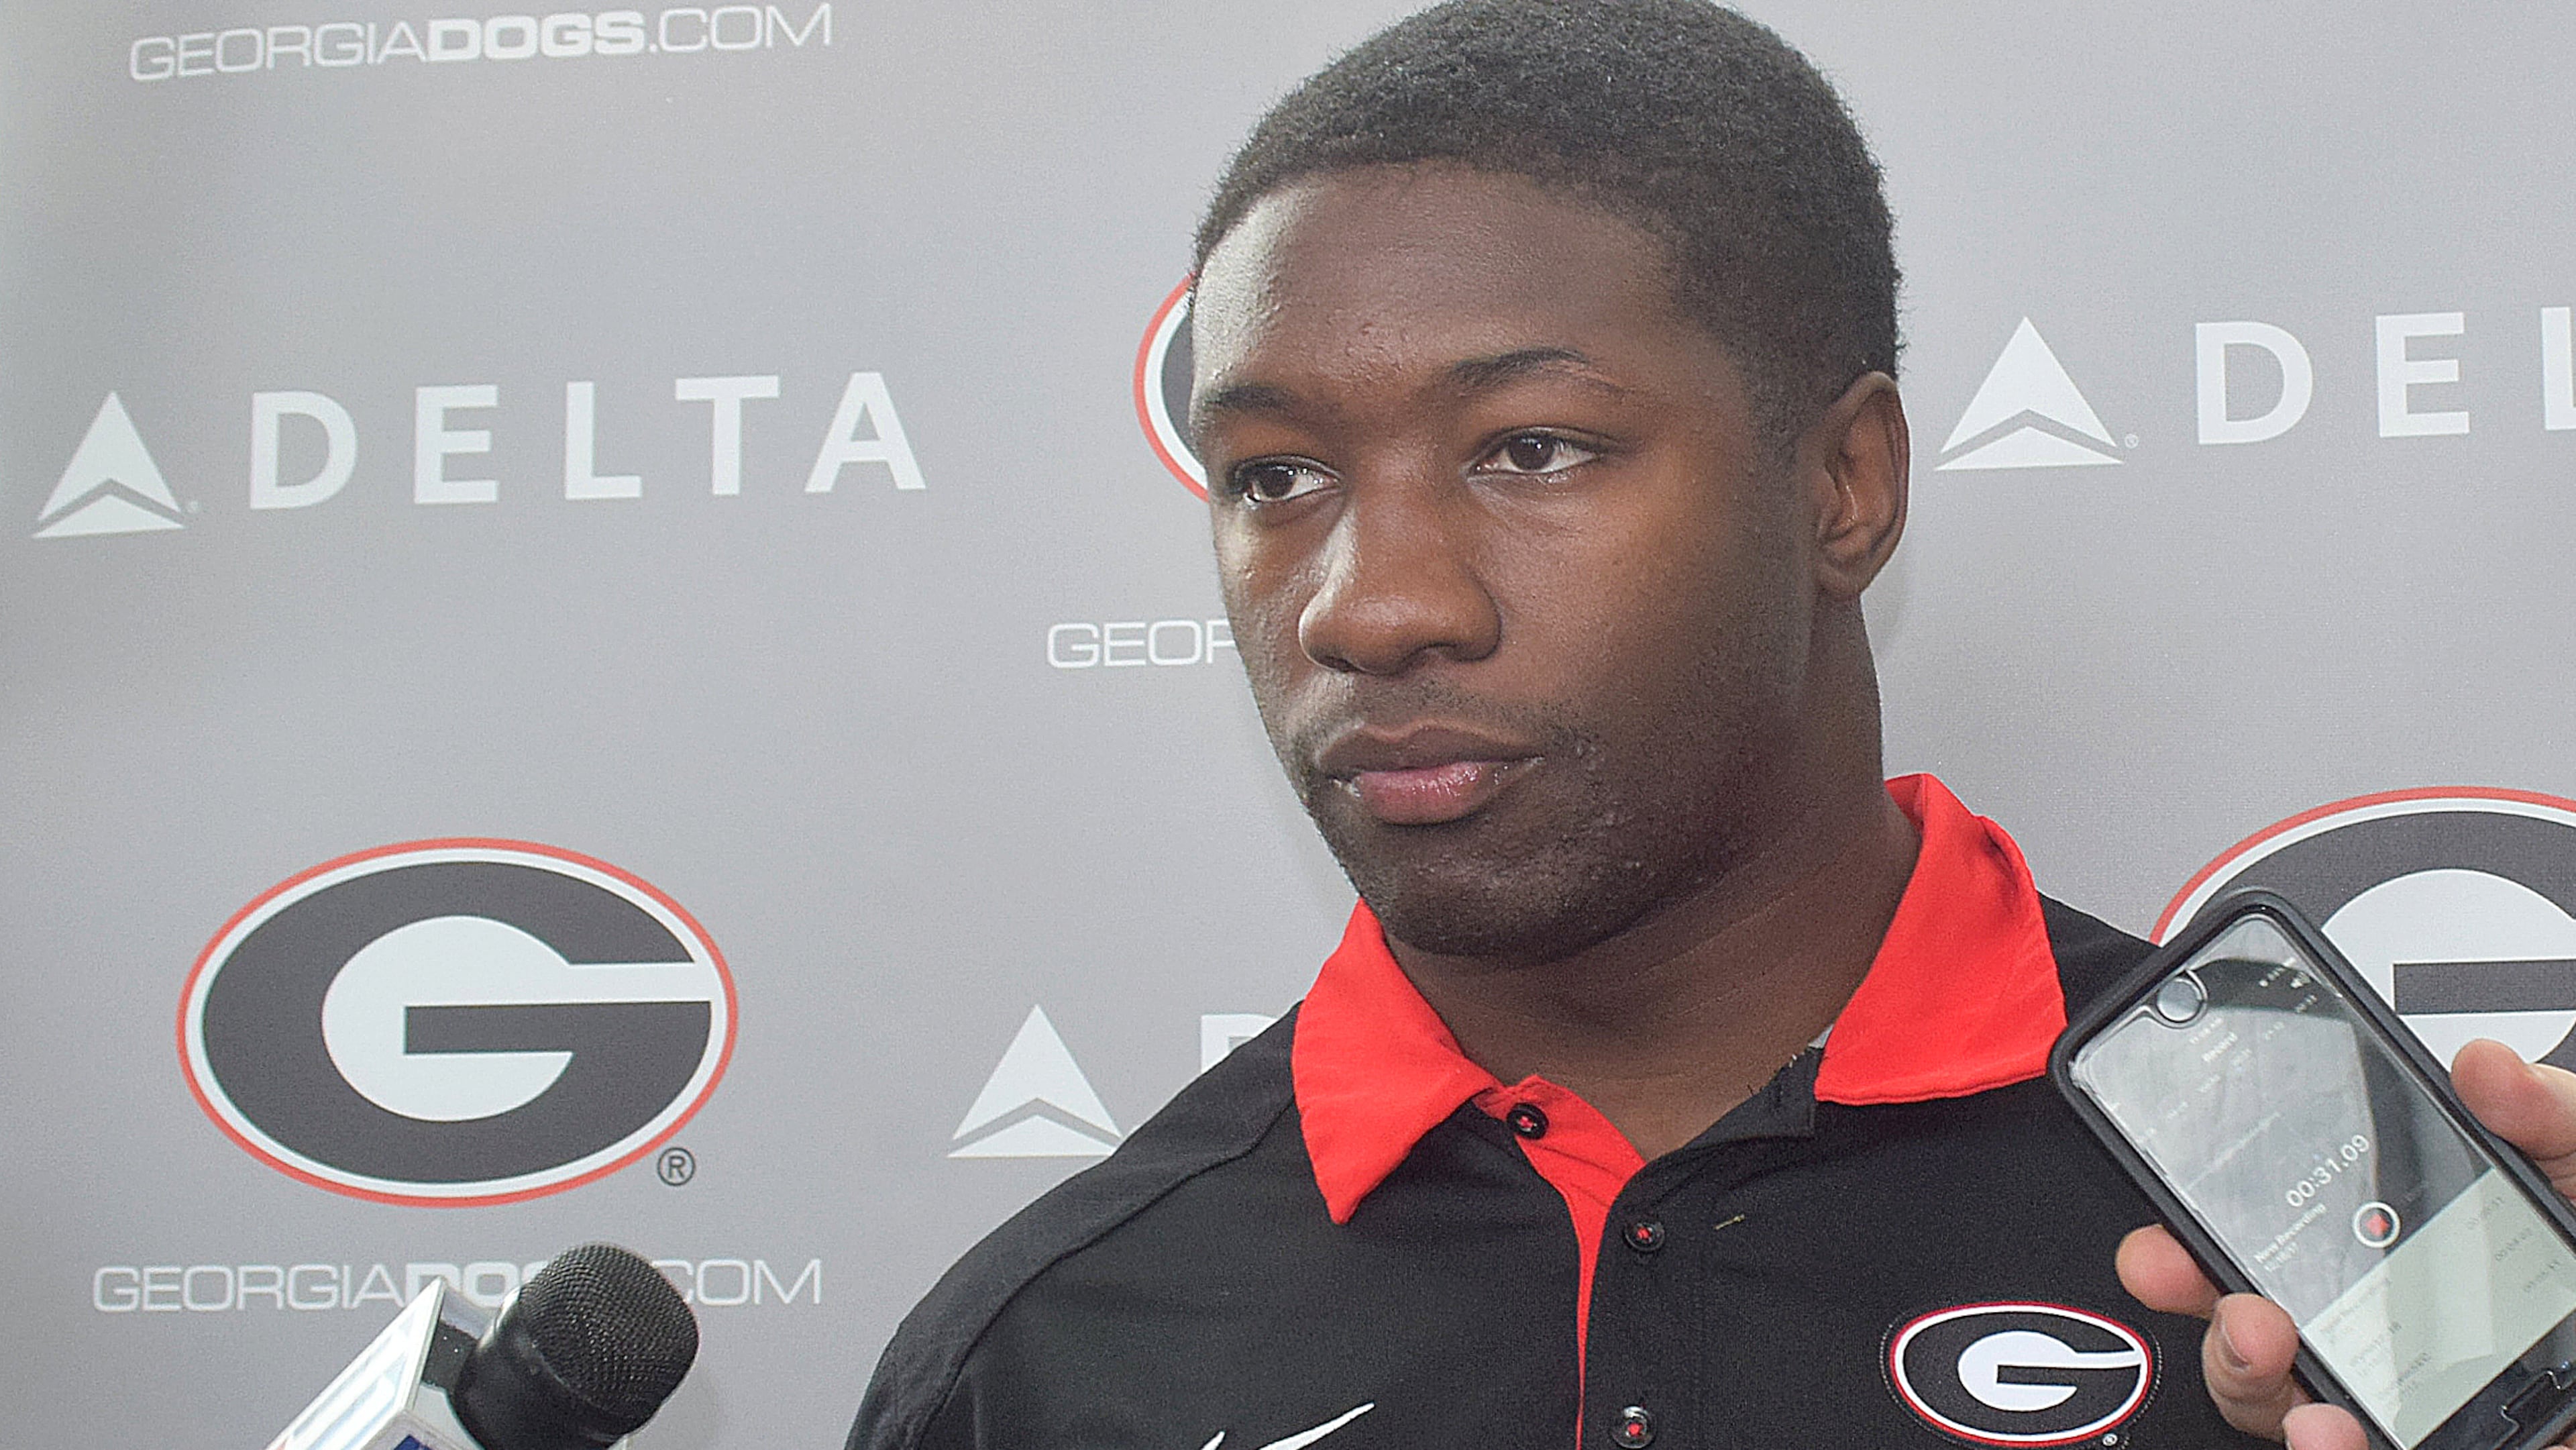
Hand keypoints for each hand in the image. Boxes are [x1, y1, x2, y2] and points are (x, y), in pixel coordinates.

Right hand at [2115, 1039, 2575, 1447]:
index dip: (2203, 1237)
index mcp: (2419, 1261)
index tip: (2164, 1228)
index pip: (2286, 1249)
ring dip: (2250, 1383)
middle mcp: (2402, 1345)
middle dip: (2203, 1307)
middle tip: (2202, 1279)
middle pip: (2260, 1338)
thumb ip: (2548, 1117)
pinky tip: (2337, 1433)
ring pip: (2288, 1413)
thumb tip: (2482, 1065)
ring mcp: (2423, 1413)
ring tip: (2266, 1346)